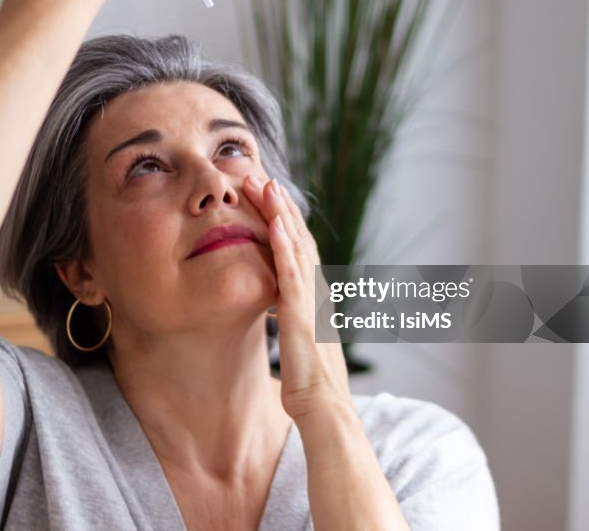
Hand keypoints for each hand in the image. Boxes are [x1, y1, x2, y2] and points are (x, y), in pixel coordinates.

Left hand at [242, 175, 350, 422]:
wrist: (327, 412)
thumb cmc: (312, 387)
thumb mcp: (300, 344)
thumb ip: (292, 321)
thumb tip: (277, 311)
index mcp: (314, 297)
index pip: (297, 249)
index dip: (283, 220)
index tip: (267, 196)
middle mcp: (317, 292)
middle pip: (298, 238)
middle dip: (279, 206)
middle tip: (261, 176)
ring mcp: (312, 300)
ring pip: (296, 246)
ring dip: (280, 213)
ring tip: (264, 183)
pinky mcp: (303, 313)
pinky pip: (292, 272)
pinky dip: (285, 245)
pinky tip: (275, 222)